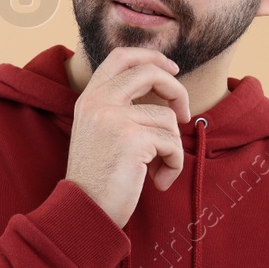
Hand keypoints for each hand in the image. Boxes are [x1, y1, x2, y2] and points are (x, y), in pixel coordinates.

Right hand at [65, 47, 190, 228]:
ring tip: (158, 169)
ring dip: (172, 147)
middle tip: (184, 116)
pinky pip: (172, 143)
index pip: (121, 57)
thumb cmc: (97, 179)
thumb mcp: (99, 133)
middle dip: (177, 91)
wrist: (84, 211)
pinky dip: (174, 165)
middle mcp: (98, 102)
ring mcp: (114, 118)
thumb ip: (119, 109)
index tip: (171, 69)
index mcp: (89, 98)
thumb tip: (163, 98)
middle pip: (150, 73)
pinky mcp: (132, 139)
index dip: (150, 56)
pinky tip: (159, 181)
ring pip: (167, 117)